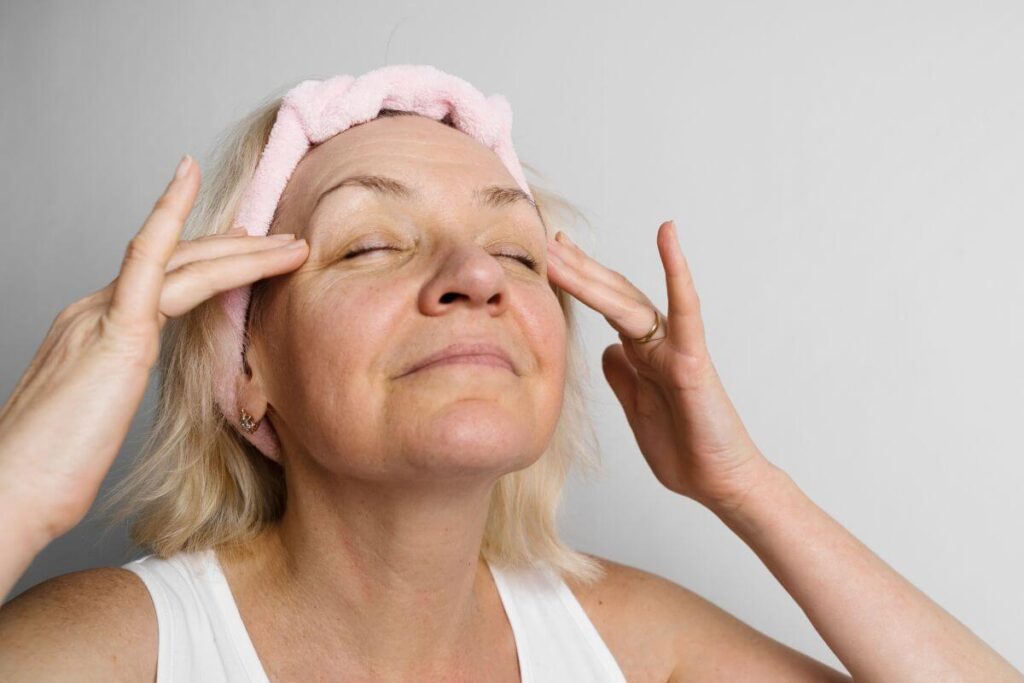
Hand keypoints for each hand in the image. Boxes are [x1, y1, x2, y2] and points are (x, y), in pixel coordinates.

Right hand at [0, 155, 309, 548]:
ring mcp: (101, 315)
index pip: (160, 279)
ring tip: (292, 244)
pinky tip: (214, 209)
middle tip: (285, 241)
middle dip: (238, 250)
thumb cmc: (53, 469)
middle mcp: (95, 311)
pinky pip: (150, 263)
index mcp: (96, 331)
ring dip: (245, 251)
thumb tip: (137, 389)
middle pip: (179, 264)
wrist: (10, 492)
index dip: (204, 256)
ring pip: (184, 264)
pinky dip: (178, 222)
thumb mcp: (98, 419)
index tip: (241, 241)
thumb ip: (121, 388)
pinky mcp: (114, 333)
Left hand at [545, 220, 773, 513]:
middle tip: (546, 240)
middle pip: (613, 295)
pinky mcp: (692, 359)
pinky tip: (668, 236)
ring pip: (630, 301)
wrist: (718, 482)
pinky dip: (676, 272)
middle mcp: (657, 344)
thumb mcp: (637, 409)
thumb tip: (607, 348)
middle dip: (577, 269)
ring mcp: (675, 347)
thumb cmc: (684, 449)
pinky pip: (685, 310)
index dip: (579, 280)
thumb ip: (623, 376)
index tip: (552, 255)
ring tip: (563, 248)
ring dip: (594, 274)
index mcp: (642, 355)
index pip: (606, 308)